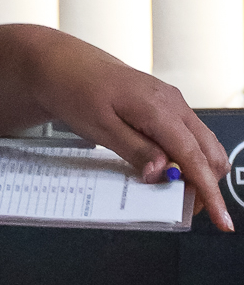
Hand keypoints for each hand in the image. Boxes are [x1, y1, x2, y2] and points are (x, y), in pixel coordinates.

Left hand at [28, 32, 231, 229]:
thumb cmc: (77, 90)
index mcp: (158, 107)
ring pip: (203, 145)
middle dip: (204, 183)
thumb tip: (162, 173)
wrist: (64, 66)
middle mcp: (172, 102)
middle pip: (210, 153)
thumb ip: (135, 151)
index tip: (220, 218)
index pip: (194, 157)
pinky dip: (186, 157)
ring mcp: (172, 102)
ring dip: (196, 171)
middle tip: (181, 205)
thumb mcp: (100, 128)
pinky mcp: (166, 105)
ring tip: (170, 187)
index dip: (209, 191)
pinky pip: (188, 135)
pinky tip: (165, 167)